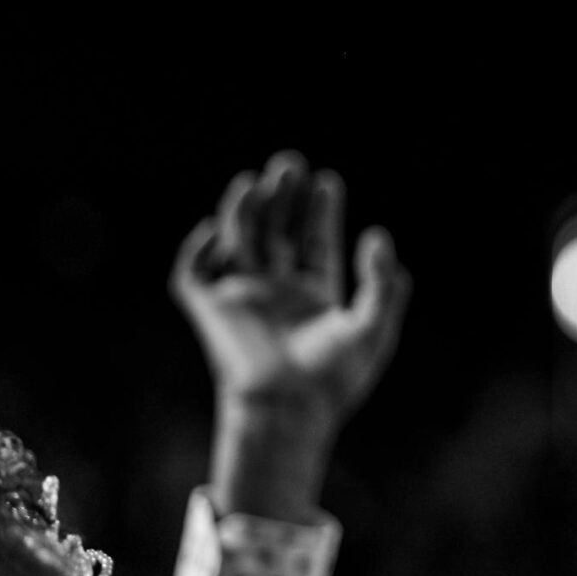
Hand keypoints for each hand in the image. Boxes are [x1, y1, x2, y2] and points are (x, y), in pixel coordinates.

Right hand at [173, 152, 407, 423]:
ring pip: (237, 241)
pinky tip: (215, 232)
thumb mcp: (373, 328)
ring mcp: (242, 299)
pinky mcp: (210, 312)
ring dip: (243, 210)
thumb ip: (383, 284)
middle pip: (274, 232)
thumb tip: (378, 235)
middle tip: (290, 164)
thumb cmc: (334, 379)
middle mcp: (276, 293)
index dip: (318, 211)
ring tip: (256, 181)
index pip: (312, 242)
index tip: (327, 182)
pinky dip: (198, 250)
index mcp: (314, 297)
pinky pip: (193, 275)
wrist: (290, 411)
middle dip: (280, 198)